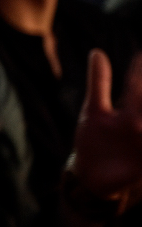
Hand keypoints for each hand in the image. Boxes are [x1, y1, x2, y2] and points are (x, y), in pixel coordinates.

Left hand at [70, 50, 141, 199]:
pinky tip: (140, 131)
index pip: (136, 86)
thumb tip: (97, 51)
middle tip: (133, 100)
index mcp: (130, 110)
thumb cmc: (93, 140)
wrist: (90, 175)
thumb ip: (100, 83)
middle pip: (141, 102)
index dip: (139, 70)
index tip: (140, 52)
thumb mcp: (94, 110)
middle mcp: (140, 123)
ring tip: (137, 119)